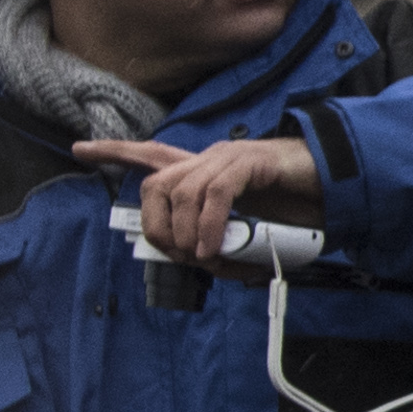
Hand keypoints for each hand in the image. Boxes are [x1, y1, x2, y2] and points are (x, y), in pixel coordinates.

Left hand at [75, 136, 321, 271]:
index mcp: (204, 172)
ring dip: (186, 234)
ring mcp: (227, 157)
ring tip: (205, 257)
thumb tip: (204, 261)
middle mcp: (208, 158)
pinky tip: (214, 245)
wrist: (333, 187)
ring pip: (180, 192)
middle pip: (154, 185)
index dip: (115, 151)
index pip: (151, 155)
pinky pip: (215, 193)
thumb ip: (224, 245)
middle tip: (180, 256)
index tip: (80, 150)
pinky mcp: (249, 162)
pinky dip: (209, 224)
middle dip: (157, 228)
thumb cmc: (293, 210)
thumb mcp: (250, 234)